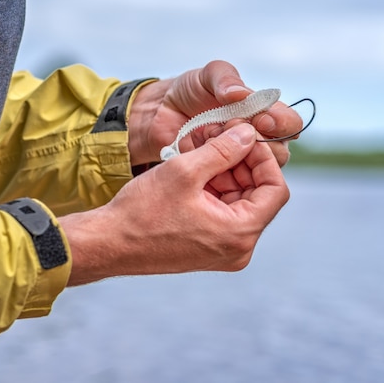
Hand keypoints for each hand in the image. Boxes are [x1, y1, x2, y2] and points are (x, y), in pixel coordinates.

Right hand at [61, 123, 288, 285]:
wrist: (108, 244)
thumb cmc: (141, 212)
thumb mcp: (185, 171)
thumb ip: (224, 149)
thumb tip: (248, 134)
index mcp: (239, 234)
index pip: (276, 190)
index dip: (265, 159)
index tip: (246, 137)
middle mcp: (238, 248)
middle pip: (258, 195)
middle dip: (242, 162)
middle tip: (222, 136)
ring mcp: (224, 250)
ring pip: (240, 201)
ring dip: (227, 172)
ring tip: (204, 147)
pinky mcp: (209, 248)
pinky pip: (224, 212)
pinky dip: (215, 188)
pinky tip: (197, 167)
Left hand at [127, 60, 302, 166]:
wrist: (161, 113)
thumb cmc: (191, 91)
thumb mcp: (207, 75)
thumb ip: (225, 78)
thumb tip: (239, 94)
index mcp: (265, 113)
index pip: (291, 124)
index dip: (280, 124)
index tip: (260, 120)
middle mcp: (259, 139)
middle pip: (279, 153)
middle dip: (255, 143)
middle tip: (228, 130)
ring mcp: (241, 160)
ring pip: (257, 172)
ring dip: (235, 157)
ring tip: (209, 138)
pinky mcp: (221, 177)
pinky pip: (231, 185)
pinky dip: (218, 171)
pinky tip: (201, 157)